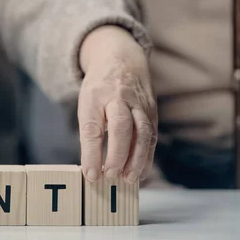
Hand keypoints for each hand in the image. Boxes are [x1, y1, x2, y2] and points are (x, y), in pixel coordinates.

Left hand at [77, 26, 157, 183]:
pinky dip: (147, 156)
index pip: (93, 128)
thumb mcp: (87, 104)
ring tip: (129, 179)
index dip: (92, 153)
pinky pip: (152, 136)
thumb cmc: (100, 89)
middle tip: (110, 176)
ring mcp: (140, 104)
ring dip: (137, 159)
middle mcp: (120, 98)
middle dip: (117, 154)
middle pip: (121, 127)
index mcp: (97, 96)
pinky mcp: (152, 112)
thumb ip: (90, 133)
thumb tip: (92, 168)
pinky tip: (140, 172)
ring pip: (143, 132)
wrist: (122, 60)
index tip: (90, 173)